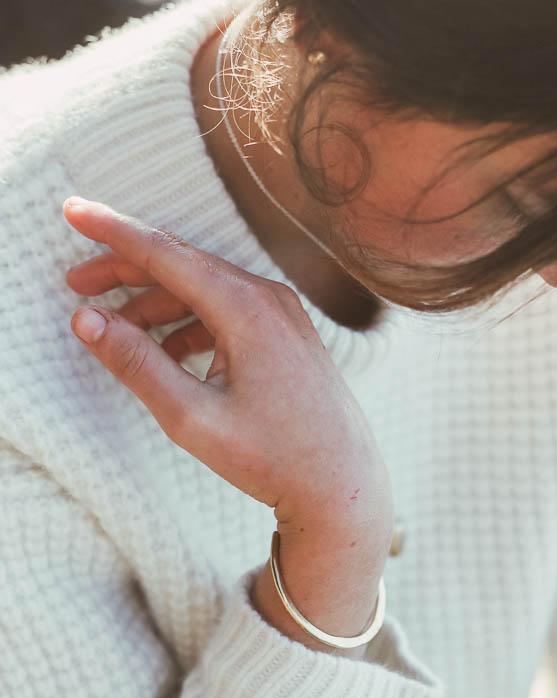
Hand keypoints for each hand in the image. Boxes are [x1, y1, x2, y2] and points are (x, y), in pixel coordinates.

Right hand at [63, 198, 393, 549]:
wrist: (344, 485)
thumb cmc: (274, 457)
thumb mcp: (192, 417)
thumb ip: (136, 364)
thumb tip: (85, 320)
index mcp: (247, 309)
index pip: (165, 253)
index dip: (113, 231)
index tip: (72, 211)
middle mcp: (268, 299)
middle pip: (183, 266)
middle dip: (126, 270)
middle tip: (77, 283)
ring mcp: (282, 315)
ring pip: (204, 290)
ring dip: (156, 303)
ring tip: (114, 329)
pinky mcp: (286, 335)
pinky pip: (227, 312)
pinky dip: (189, 323)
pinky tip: (165, 351)